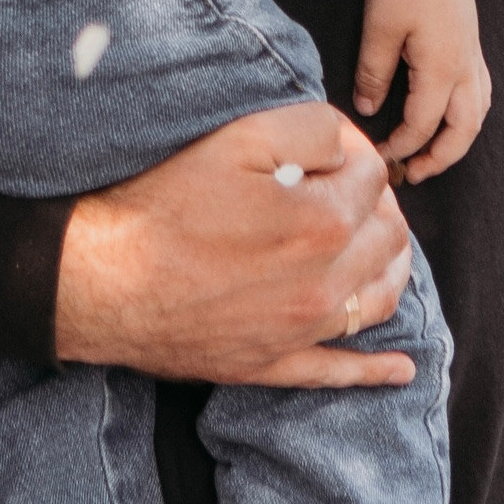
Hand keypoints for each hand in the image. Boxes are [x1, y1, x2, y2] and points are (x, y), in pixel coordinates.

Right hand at [56, 103, 415, 388]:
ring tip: (375, 241)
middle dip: (378, 202)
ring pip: (378, 300)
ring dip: (388, 267)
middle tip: (343, 181)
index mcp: (323, 226)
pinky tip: (400, 368)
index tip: (327, 142)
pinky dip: (375, 370)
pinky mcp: (271, 365)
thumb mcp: (238, 138)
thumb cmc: (165, 204)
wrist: (103, 280)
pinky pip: (338, 374)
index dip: (354, 148)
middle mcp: (324, 286)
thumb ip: (311, 130)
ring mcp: (300, 332)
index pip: (374, 176)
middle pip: (389, 237)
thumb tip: (348, 145)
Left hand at [355, 0, 490, 183]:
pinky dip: (469, 113)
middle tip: (412, 174)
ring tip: (432, 152)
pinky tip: (452, 112)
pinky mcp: (472, 39)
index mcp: (443, 68)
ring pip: (477, 113)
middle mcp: (466, 66)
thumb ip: (373, 73)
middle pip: (463, 131)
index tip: (376, 157)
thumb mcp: (378, 26)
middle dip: (439, 158)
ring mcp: (473, 52)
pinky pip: (481, 90)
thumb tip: (367, 109)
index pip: (422, 125)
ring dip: (458, 139)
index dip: (399, 146)